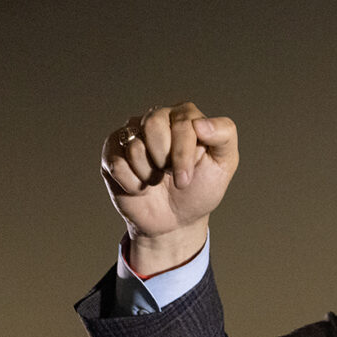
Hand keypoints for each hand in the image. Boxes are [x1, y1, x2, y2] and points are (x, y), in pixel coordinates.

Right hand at [101, 102, 237, 274]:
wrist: (176, 221)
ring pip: (134, 147)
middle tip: (171, 175)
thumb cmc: (201, 188)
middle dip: (165, 160)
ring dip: (149, 175)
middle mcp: (156, 118)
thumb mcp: (225, 163)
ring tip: (156, 180)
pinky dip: (132, 184)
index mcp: (185, 116)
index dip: (182, 153)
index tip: (186, 178)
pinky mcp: (112, 153)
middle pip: (152, 124)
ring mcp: (131, 135)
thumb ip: (225, 134)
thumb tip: (200, 122)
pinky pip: (117, 164)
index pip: (181, 121)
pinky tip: (140, 187)